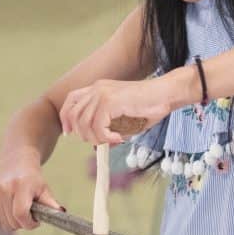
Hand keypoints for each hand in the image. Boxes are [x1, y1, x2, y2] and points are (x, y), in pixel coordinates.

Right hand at [0, 151, 61, 230]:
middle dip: (24, 223)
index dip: (30, 223)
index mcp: (20, 186)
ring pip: (6, 225)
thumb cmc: (33, 180)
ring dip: (16, 221)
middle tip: (31, 212)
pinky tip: (11, 206)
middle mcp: (4, 190)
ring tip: (21, 208)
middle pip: (13, 222)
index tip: (36, 221)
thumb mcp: (44, 189)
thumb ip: (51, 203)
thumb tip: (61, 213)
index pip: (21, 214)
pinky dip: (6, 218)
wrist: (16, 167)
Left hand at [59, 78, 174, 145]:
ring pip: (84, 123)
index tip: (71, 134)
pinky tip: (119, 138)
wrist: (166, 94)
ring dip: (96, 138)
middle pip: (73, 114)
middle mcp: (97, 88)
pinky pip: (97, 126)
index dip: (67, 118)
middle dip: (81, 133)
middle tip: (98, 141)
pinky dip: (106, 137)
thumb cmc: (150, 106)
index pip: (71, 101)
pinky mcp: (110, 101)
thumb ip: (108, 129)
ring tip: (112, 140)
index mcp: (98, 88)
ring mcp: (102, 93)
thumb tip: (96, 146)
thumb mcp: (123, 119)